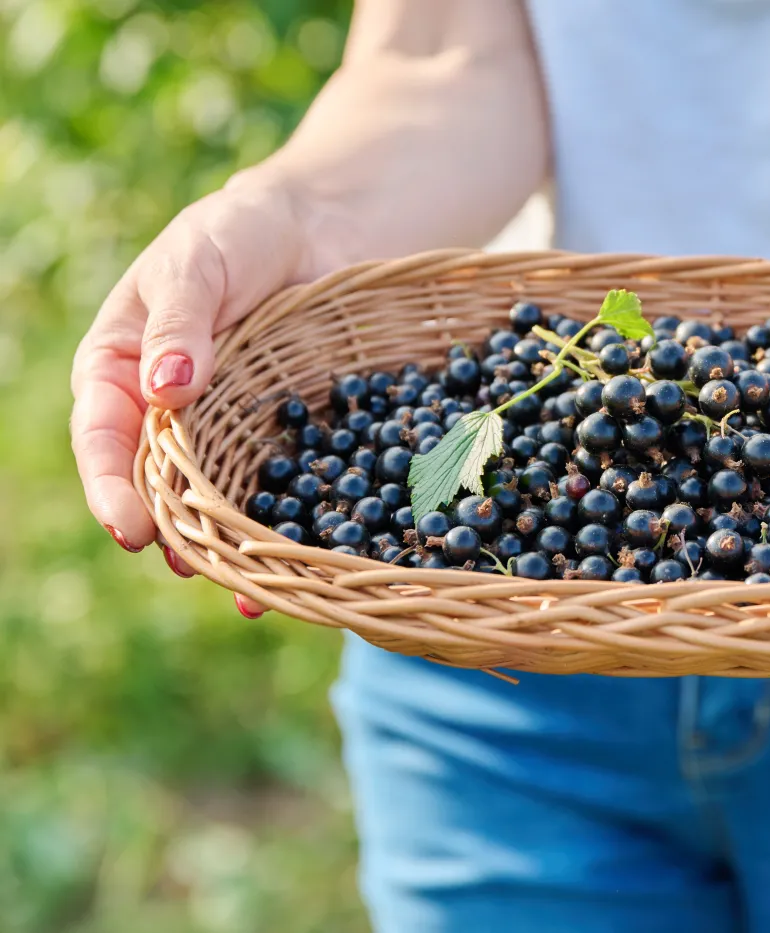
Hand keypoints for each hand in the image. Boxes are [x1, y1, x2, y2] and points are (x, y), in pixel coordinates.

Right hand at [71, 174, 318, 614]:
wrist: (316, 229)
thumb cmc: (235, 235)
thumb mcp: (197, 264)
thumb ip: (181, 322)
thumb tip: (166, 389)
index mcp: (121, 372)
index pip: (104, 439)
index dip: (112, 487)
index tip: (130, 527)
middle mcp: (168, 414)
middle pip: (159, 486)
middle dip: (174, 532)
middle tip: (193, 567)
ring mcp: (228, 430)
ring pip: (218, 500)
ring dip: (231, 547)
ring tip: (251, 588)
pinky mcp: (283, 436)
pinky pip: (279, 487)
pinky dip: (286, 524)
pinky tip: (303, 566)